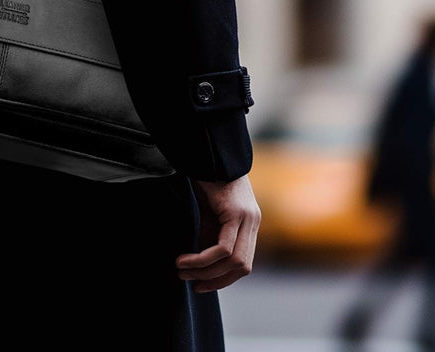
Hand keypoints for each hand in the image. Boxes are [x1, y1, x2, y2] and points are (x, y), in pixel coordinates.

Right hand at [175, 173, 260, 292]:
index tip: (200, 284)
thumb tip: (200, 264)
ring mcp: (248, 217)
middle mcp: (253, 222)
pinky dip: (204, 259)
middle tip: (189, 280)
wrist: (207, 150)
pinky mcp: (237, 212)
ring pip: (234, 261)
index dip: (223, 279)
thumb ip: (209, 236)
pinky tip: (186, 258)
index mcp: (249, 223)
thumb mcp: (208, 213)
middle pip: (242, 268)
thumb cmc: (205, 179)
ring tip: (182, 269)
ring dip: (206, 271)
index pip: (243, 264)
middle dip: (214, 280)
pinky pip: (224, 248)